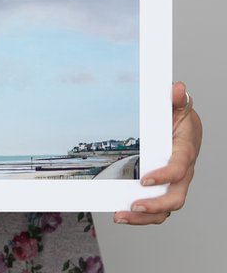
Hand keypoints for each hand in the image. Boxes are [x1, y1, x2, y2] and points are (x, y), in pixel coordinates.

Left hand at [114, 81, 202, 224]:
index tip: (145, 179)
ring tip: (120, 216)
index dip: (165, 175)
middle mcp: (183, 172)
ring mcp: (175, 183)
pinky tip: (123, 213)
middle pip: (175, 197)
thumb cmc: (181, 118)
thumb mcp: (178, 105)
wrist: (185, 129)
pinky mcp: (165, 188)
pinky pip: (157, 207)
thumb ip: (176, 99)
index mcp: (185, 151)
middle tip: (133, 205)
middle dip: (155, 205)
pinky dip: (142, 215)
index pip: (180, 168)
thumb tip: (177, 88)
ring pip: (165, 208)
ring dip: (144, 216)